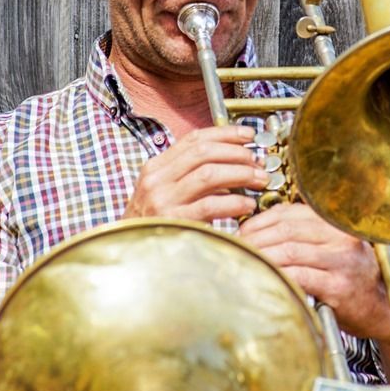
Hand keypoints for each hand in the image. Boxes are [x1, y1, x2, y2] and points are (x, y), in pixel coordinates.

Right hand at [122, 125, 269, 222]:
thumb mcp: (164, 192)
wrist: (131, 257)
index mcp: (156, 167)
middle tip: (258, 162)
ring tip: (259, 180)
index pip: (193, 139)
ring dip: (240, 174)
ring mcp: (163, 201)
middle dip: (237, 153)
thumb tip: (231, 158)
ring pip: (209, 174)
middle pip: (203, 152)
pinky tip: (248, 204)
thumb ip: (189, 174)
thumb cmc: (154, 224)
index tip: (248, 135)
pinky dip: (234, 202)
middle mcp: (157, 180)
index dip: (225, 133)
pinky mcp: (174, 222)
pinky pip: (210, 205)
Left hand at [238, 202, 389, 341]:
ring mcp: (342, 260)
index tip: (244, 231)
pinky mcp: (339, 286)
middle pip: (287, 229)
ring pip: (290, 250)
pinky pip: (299, 275)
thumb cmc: (349, 277)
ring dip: (262, 256)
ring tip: (246, 262)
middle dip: (256, 238)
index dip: (261, 220)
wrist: (380, 308)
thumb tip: (256, 228)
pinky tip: (266, 277)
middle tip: (239, 248)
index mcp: (335, 222)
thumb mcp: (330, 247)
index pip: (289, 212)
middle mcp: (341, 236)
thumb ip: (301, 235)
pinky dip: (278, 274)